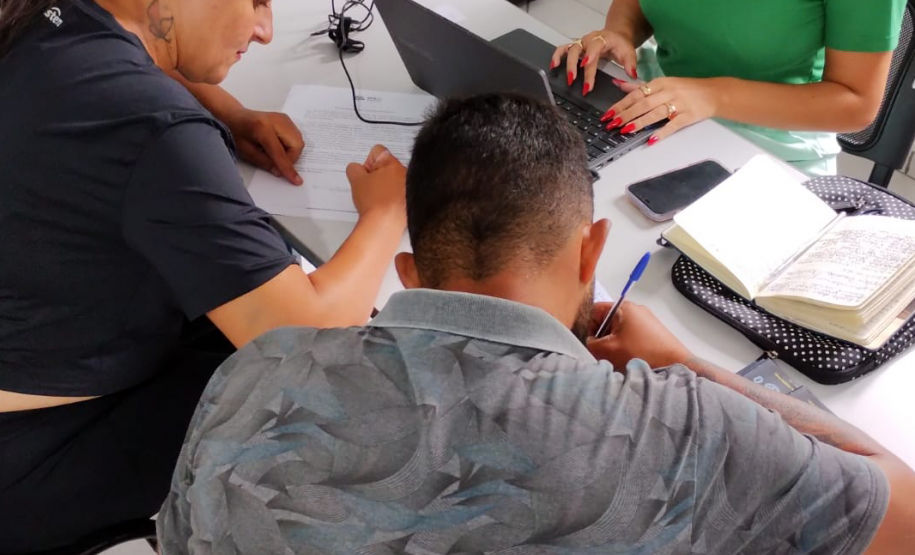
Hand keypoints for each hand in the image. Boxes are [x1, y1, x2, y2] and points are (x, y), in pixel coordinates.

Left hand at [225, 109, 304, 184]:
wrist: (235, 116)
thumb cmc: (236, 131)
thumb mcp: (245, 151)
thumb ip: (264, 162)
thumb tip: (280, 172)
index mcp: (263, 128)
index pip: (280, 152)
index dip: (287, 168)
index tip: (296, 180)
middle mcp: (277, 120)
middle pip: (296, 145)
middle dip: (291, 158)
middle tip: (277, 162)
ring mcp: (284, 119)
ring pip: (299, 142)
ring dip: (291, 152)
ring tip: (274, 151)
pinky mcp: (286, 120)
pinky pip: (296, 137)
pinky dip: (290, 146)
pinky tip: (278, 145)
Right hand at [345, 145, 406, 222]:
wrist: (385, 225)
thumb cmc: (374, 202)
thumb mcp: (356, 180)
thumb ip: (354, 168)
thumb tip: (356, 169)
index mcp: (393, 163)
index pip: (377, 151)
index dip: (367, 162)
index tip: (366, 174)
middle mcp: (406, 173)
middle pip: (386, 167)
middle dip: (376, 175)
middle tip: (369, 188)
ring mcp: (410, 188)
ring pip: (393, 181)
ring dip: (384, 187)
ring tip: (377, 199)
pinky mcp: (411, 201)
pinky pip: (399, 194)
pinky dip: (391, 199)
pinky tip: (384, 207)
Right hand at [550, 29, 637, 96]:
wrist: (617, 36)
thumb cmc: (621, 46)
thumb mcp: (629, 53)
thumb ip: (630, 64)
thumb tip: (632, 75)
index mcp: (603, 39)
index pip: (595, 46)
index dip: (589, 55)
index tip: (585, 65)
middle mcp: (589, 39)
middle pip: (578, 50)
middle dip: (575, 66)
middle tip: (574, 81)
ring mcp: (581, 43)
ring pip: (569, 50)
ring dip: (566, 64)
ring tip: (566, 78)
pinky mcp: (576, 47)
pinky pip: (563, 49)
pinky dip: (557, 56)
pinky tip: (554, 66)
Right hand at [587, 302, 692, 369]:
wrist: (675, 365)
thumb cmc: (641, 353)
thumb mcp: (607, 350)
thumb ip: (589, 344)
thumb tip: (586, 343)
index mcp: (623, 307)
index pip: (594, 310)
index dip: (586, 326)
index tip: (587, 342)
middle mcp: (635, 309)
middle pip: (606, 321)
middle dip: (600, 337)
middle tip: (600, 353)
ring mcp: (645, 321)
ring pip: (617, 331)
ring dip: (612, 344)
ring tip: (615, 358)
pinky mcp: (652, 332)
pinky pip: (629, 336)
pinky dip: (624, 347)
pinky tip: (627, 359)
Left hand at [602, 77, 718, 143]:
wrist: (714, 93)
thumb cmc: (686, 89)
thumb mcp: (662, 83)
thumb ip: (639, 86)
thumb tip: (618, 84)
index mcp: (660, 83)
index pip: (636, 94)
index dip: (621, 105)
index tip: (608, 114)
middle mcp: (668, 92)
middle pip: (643, 104)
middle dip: (626, 114)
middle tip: (612, 124)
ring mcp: (679, 104)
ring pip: (655, 113)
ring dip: (639, 122)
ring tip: (626, 130)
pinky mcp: (688, 116)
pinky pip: (673, 125)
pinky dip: (662, 132)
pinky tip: (651, 139)